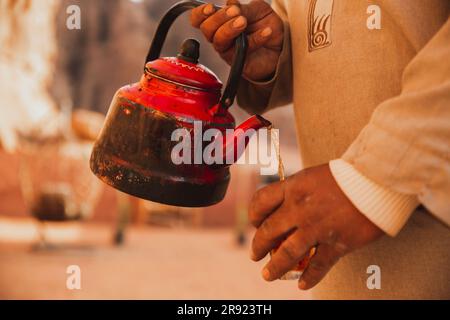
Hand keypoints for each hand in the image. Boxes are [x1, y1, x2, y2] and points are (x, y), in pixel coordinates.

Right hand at [191, 0, 283, 80]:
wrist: (282, 46)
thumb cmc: (266, 26)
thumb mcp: (257, 10)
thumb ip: (243, 8)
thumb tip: (230, 2)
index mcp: (220, 22)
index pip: (198, 20)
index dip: (200, 14)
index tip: (210, 8)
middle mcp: (220, 38)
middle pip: (207, 29)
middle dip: (219, 18)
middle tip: (236, 12)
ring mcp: (228, 51)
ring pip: (219, 41)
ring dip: (230, 28)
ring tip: (244, 21)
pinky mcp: (239, 62)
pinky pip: (242, 50)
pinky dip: (255, 38)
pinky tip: (266, 32)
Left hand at [249, 164, 383, 289]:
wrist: (377, 178)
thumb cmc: (347, 174)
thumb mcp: (313, 175)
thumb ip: (298, 192)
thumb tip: (286, 206)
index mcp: (293, 187)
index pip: (260, 202)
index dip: (253, 215)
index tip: (255, 224)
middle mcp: (299, 208)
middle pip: (268, 231)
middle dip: (258, 246)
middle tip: (255, 255)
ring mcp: (316, 227)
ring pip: (287, 253)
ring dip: (275, 268)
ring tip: (268, 276)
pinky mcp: (337, 243)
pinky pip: (318, 266)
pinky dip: (309, 278)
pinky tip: (302, 284)